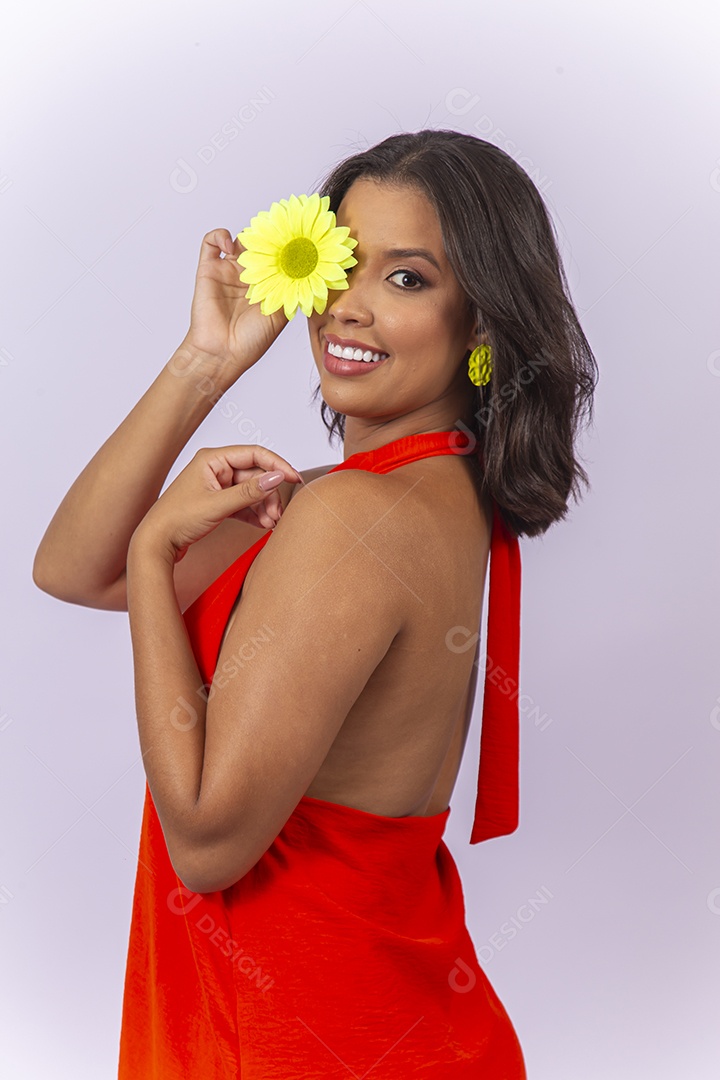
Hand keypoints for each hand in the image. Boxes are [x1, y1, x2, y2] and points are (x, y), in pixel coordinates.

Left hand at [131, 445, 303, 563]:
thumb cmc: (177, 519)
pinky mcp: (218, 502)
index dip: (277, 465)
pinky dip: (255, 513)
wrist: (156, 542)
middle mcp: (216, 469)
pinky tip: (262, 525)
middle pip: (255, 475)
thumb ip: (249, 492)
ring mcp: (217, 485)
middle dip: (269, 494)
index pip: (254, 454)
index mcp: (212, 459)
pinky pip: (244, 503)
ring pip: (251, 491)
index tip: (293, 479)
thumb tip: (276, 478)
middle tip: (277, 513)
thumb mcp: (217, 505)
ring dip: (264, 506)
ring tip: (270, 523)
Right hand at [180, 229, 289, 383]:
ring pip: (239, 239)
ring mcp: (227, 271)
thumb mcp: (281, 314)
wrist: (223, 353)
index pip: (277, 257)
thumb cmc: (251, 341)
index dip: (285, 247)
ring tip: (257, 242)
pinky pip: (211, 242)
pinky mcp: (208, 269)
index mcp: (266, 285)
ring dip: (249, 236)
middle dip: (269, 237)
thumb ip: (291, 291)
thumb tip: (306, 269)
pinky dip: (220, 235)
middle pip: (259, 245)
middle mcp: (248, 276)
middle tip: (279, 231)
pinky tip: (231, 246)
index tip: (295, 238)